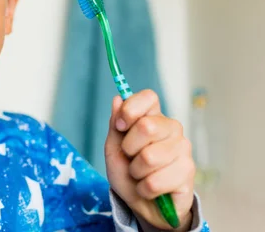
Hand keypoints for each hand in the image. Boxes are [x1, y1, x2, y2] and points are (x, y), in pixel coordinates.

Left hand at [104, 90, 195, 229]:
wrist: (142, 204)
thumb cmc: (128, 173)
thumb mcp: (114, 148)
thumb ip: (116, 125)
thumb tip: (118, 98)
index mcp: (153, 117)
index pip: (148, 97)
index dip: (131, 110)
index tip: (121, 127)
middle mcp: (172, 128)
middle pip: (147, 126)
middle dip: (129, 148)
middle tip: (131, 158)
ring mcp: (183, 149)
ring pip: (149, 157)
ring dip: (136, 172)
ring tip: (141, 175)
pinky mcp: (188, 171)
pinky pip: (155, 181)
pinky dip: (144, 188)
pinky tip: (150, 188)